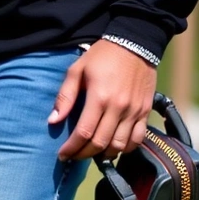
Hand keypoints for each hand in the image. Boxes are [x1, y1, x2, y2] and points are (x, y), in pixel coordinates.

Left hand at [50, 40, 158, 160]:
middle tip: (73, 156)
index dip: (71, 148)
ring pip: (120, 144)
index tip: (62, 155)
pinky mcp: (146, 110)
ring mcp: (135, 110)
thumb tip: (52, 121)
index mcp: (99, 98)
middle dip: (84, 154)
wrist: (136, 43)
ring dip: (105, 154)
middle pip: (101, 143)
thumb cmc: (102, 56)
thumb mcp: (76, 71)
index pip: (84, 133)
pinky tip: (114, 148)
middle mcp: (119, 107)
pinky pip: (138, 138)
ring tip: (92, 152)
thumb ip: (65, 97)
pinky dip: (126, 148)